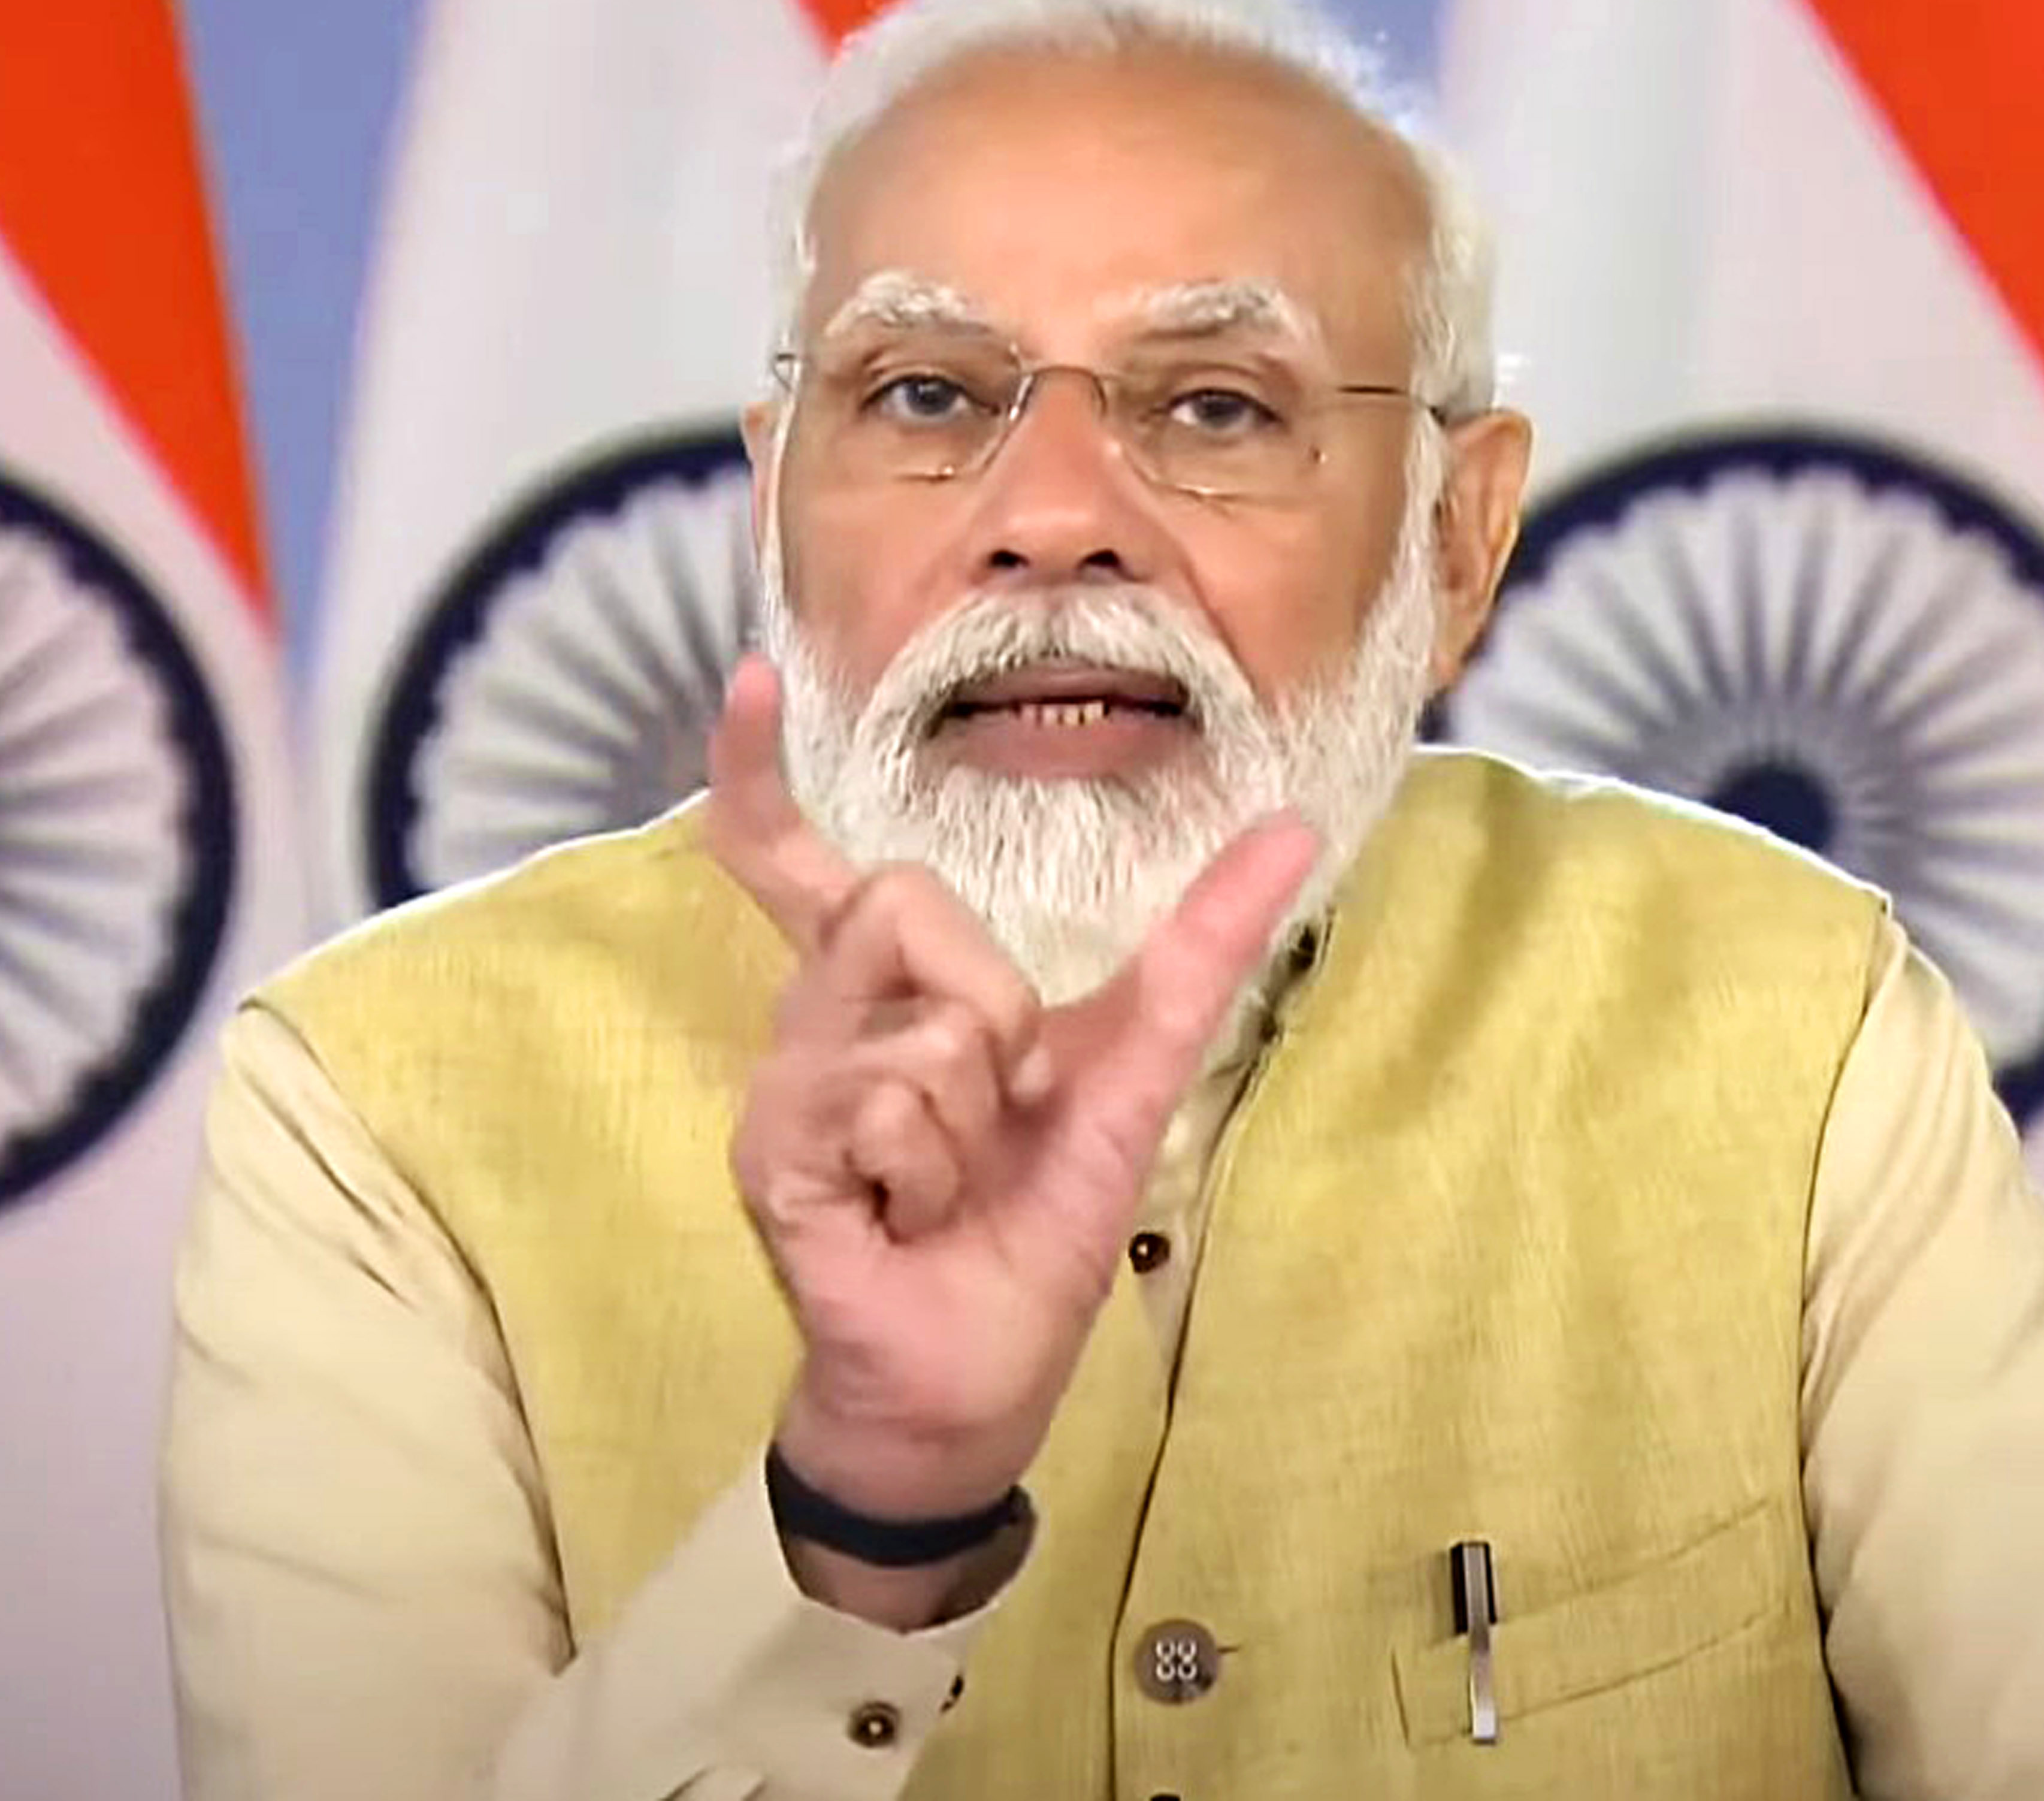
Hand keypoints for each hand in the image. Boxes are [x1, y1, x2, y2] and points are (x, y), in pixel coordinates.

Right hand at [705, 656, 1315, 1612]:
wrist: (978, 1370)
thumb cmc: (1034, 1216)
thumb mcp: (1136, 1067)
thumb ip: (1202, 947)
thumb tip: (1296, 827)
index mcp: (885, 986)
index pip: (793, 858)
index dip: (756, 769)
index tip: (747, 673)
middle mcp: (819, 1018)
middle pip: (899, 898)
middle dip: (994, 1006)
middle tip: (997, 1104)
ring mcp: (784, 1084)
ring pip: (914, 1021)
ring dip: (973, 1108)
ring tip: (950, 1178)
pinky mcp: (771, 1153)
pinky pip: (883, 1099)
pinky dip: (933, 1166)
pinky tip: (909, 1215)